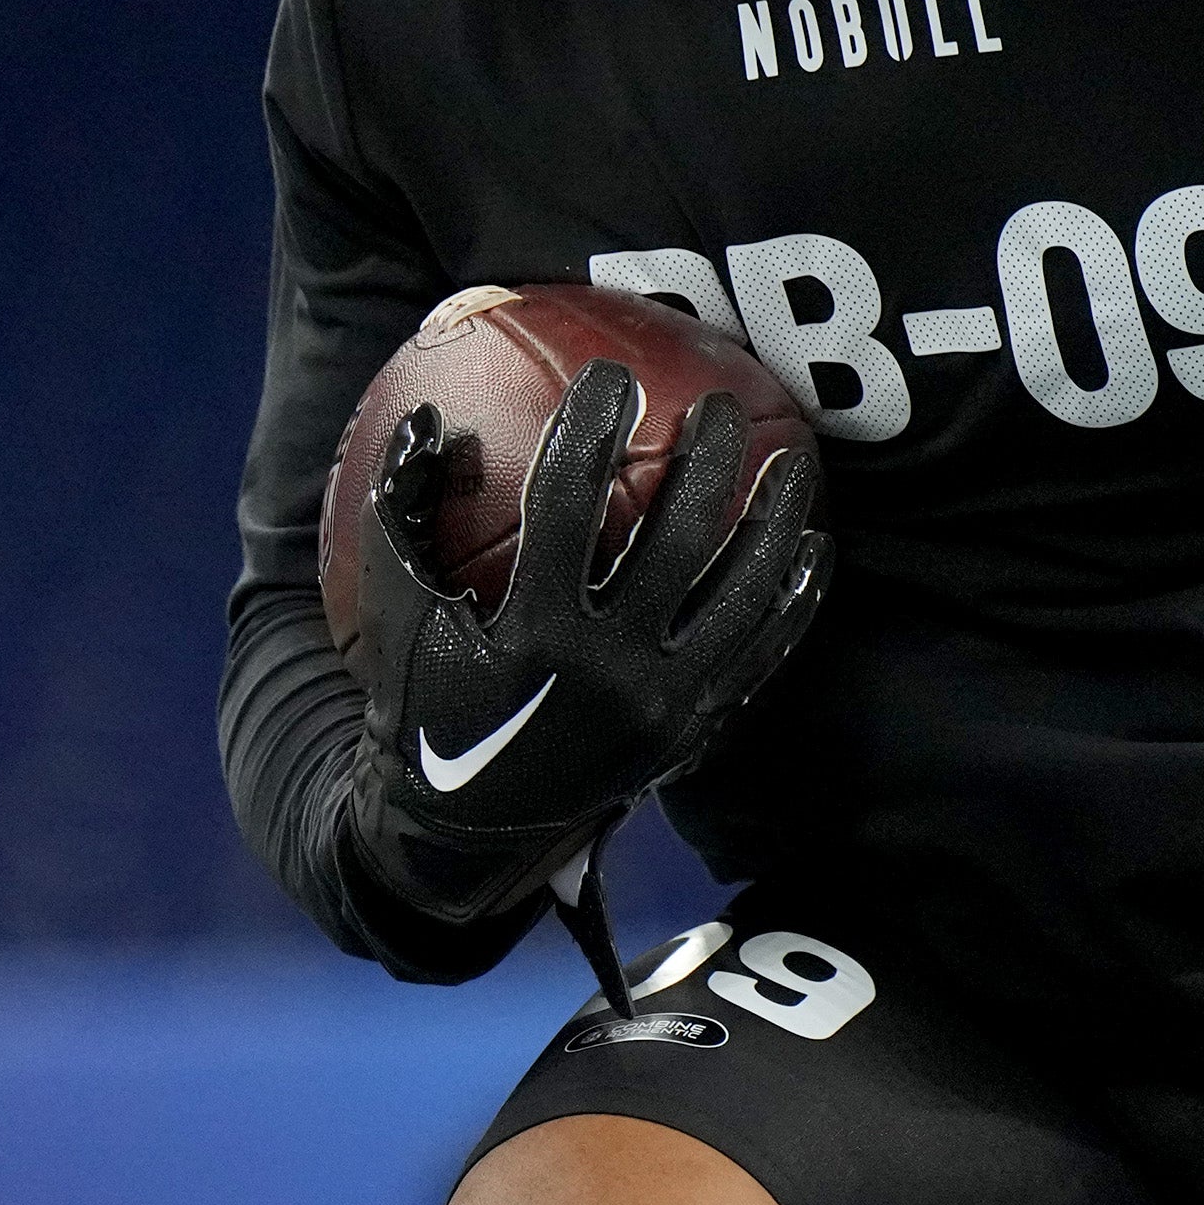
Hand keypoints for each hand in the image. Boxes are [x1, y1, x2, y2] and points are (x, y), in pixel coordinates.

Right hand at [346, 357, 828, 924]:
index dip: (589, 433)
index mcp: (531, 634)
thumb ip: (398, 512)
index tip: (610, 375)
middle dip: (704, 464)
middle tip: (716, 405)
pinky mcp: (692, 731)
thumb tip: (424, 416)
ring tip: (793, 462)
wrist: (464, 829)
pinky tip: (812, 550)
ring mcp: (661, 705)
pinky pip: (759, 656)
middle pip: (676, 544)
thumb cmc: (422, 700)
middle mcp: (607, 671)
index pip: (567, 507)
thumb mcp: (391, 612)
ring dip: (774, 524)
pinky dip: (791, 603)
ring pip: (739, 598)